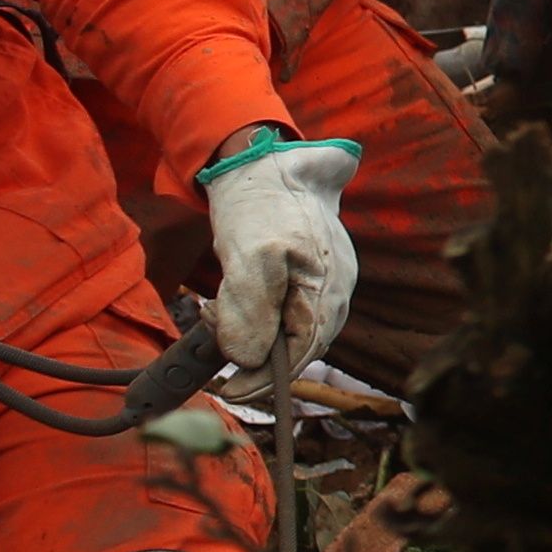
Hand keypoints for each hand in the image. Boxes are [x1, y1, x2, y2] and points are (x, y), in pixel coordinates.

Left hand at [195, 128, 362, 385]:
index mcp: (330, 290)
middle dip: (254, 350)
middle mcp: (337, 292)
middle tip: (213, 333)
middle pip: (299, 346)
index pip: (303, 352)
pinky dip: (256, 316)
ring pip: (291, 330)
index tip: (230, 390)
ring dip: (252, 333)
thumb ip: (251, 312)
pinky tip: (229, 299)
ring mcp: (328, 282)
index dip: (266, 378)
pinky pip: (286, 312)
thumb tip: (248, 360)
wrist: (268, 161)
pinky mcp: (311, 275)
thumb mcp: (249, 258)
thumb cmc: (261, 206)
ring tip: (216, 312)